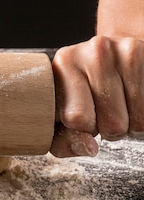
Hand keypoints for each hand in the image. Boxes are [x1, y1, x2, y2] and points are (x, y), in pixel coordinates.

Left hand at [51, 35, 143, 156]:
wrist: (114, 56)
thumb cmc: (84, 90)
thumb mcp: (64, 111)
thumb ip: (64, 139)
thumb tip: (88, 147)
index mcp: (65, 64)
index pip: (77, 118)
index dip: (85, 130)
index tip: (85, 120)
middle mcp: (95, 52)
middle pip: (113, 122)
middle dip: (110, 128)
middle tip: (106, 112)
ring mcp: (127, 52)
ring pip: (139, 120)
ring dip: (132, 123)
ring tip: (121, 106)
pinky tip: (135, 100)